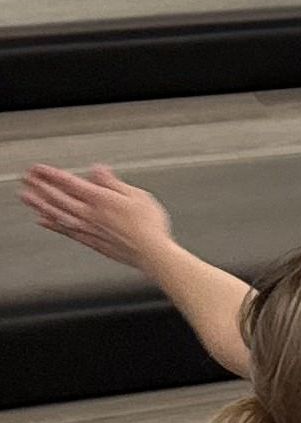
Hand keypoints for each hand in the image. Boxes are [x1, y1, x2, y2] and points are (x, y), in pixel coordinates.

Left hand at [21, 164, 177, 270]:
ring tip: (27, 197)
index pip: (70, 184)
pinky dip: (52, 225)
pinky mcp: (91, 241)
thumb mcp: (137, 195)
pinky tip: (44, 221)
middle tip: (27, 179)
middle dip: (41, 187)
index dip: (52, 175)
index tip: (39, 169)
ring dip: (40, 204)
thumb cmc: (149, 225)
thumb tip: (98, 170)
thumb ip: (113, 183)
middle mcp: (90, 215)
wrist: (151, 252)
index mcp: (101, 200)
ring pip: (58, 214)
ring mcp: (88, 229)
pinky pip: (65, 231)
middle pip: (59, 198)